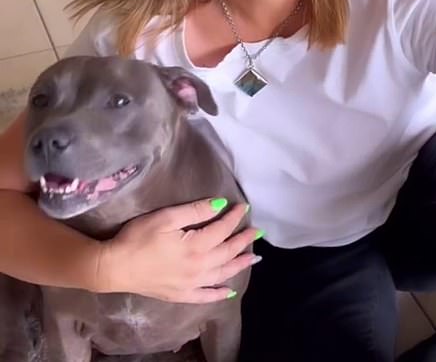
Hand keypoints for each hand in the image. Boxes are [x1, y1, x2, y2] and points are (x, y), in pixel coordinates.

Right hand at [94, 199, 259, 302]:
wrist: (113, 267)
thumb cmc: (137, 238)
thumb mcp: (166, 218)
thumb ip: (195, 211)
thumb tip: (220, 205)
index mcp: (196, 246)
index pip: (222, 229)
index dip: (234, 217)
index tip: (244, 207)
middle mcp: (198, 267)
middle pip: (227, 252)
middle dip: (243, 240)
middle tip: (257, 231)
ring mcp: (190, 284)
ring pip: (222, 274)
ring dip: (239, 264)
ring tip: (253, 258)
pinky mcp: (180, 295)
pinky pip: (205, 296)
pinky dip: (219, 294)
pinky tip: (229, 291)